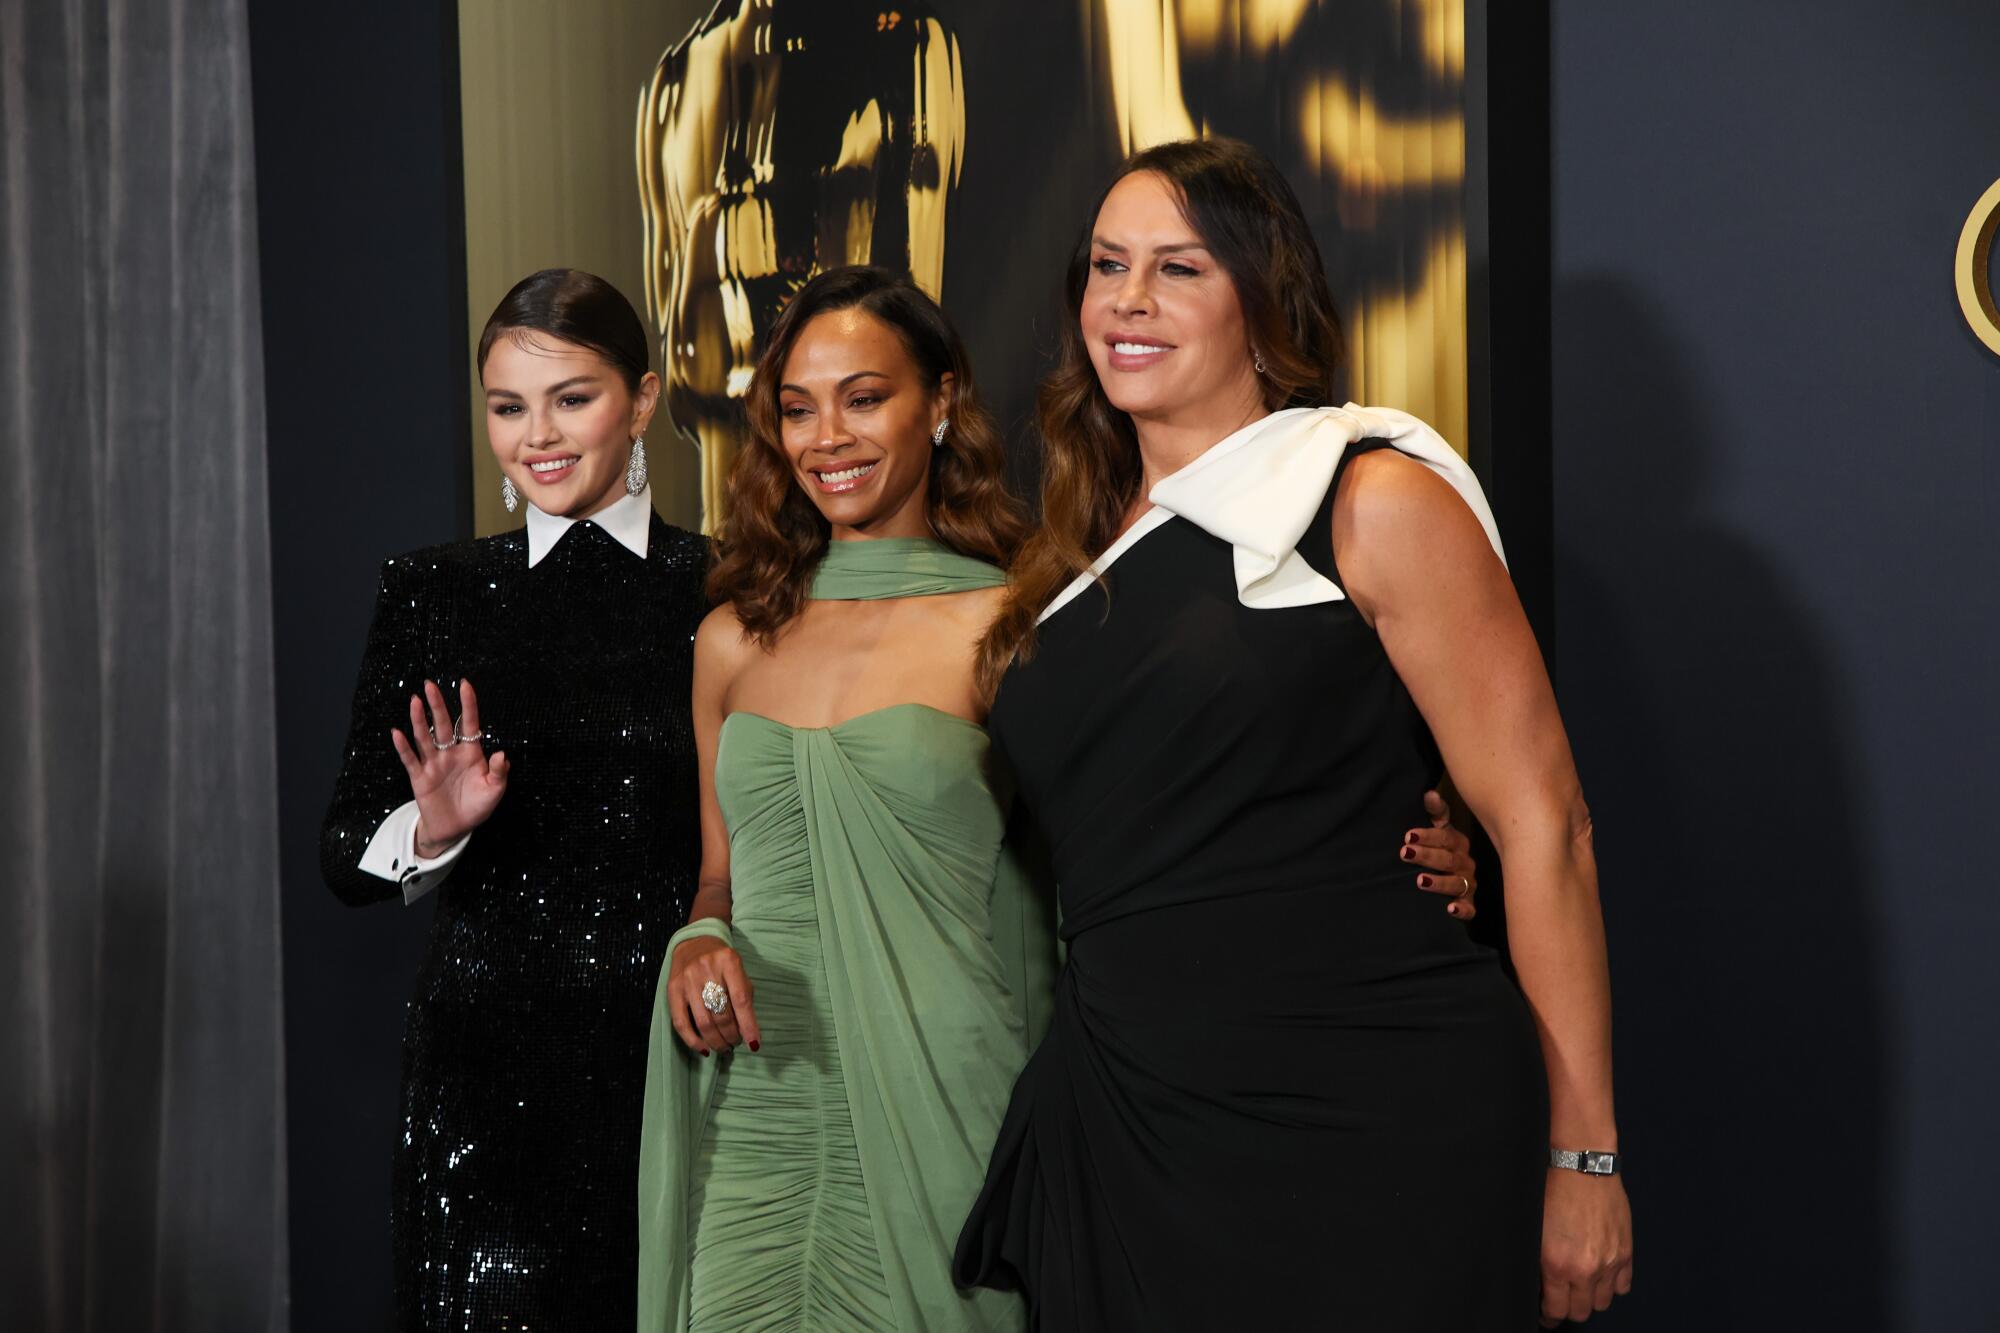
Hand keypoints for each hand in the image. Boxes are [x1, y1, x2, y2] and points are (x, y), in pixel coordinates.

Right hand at [389, 679, 508, 852]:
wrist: (456, 828)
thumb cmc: (477, 806)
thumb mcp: (494, 790)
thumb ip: (499, 772)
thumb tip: (502, 754)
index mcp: (470, 753)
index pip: (469, 724)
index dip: (468, 704)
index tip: (464, 684)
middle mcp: (450, 753)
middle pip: (443, 725)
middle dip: (437, 705)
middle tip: (430, 685)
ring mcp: (433, 764)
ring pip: (425, 737)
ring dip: (419, 720)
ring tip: (415, 701)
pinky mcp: (420, 777)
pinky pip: (410, 760)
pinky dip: (403, 747)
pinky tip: (397, 733)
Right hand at [666, 934, 760, 1056]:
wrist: (694, 942)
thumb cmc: (722, 961)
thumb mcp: (739, 971)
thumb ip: (744, 996)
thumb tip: (746, 1030)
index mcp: (729, 961)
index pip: (741, 999)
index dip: (748, 1025)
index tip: (754, 1044)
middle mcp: (707, 969)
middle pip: (721, 1014)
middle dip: (732, 1036)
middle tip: (736, 1043)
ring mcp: (687, 979)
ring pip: (703, 1022)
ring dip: (716, 1041)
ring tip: (724, 1048)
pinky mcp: (672, 990)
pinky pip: (680, 1022)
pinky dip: (693, 1040)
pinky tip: (704, 1049)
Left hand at [1402, 788, 1479, 919]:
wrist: (1451, 876)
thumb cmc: (1441, 848)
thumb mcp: (1438, 829)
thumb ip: (1435, 812)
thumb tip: (1430, 793)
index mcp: (1457, 843)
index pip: (1445, 837)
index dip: (1428, 836)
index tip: (1408, 835)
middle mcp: (1465, 862)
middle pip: (1448, 859)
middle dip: (1427, 856)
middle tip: (1405, 853)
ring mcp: (1468, 883)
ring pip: (1458, 882)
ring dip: (1440, 882)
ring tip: (1420, 880)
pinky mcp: (1468, 904)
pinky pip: (1470, 909)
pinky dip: (1462, 909)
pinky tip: (1450, 909)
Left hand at [1540, 1170, 1633, 1325]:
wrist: (1582, 1166)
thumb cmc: (1553, 1190)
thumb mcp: (1535, 1230)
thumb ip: (1540, 1263)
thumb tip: (1540, 1285)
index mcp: (1557, 1265)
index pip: (1556, 1310)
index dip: (1549, 1315)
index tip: (1546, 1313)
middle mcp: (1586, 1269)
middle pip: (1582, 1311)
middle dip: (1569, 1308)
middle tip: (1561, 1298)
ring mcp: (1610, 1262)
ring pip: (1603, 1302)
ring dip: (1591, 1298)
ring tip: (1580, 1286)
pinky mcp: (1626, 1252)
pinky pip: (1623, 1286)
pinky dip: (1612, 1285)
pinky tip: (1600, 1274)